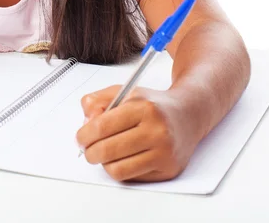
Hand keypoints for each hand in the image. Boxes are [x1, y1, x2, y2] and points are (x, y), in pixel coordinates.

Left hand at [76, 85, 200, 181]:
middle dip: (90, 152)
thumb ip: (98, 101)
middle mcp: (157, 130)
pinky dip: (121, 169)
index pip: (102, 126)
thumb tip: (85, 122)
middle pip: (107, 150)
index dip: (84, 135)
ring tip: (106, 153)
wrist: (188, 115)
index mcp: (144, 107)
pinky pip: (131, 177)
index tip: (80, 137)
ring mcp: (164, 152)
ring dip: (104, 163)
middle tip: (88, 148)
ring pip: (117, 169)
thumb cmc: (153, 105)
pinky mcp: (168, 170)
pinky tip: (123, 157)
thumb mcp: (124, 92)